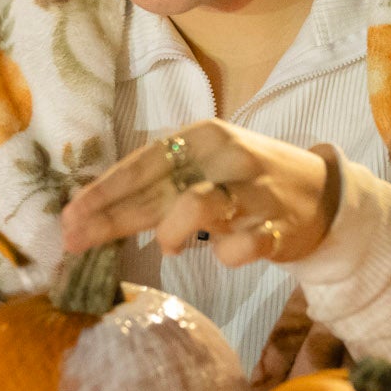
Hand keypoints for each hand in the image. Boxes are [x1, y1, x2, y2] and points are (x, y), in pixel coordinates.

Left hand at [60, 120, 334, 267]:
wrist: (322, 194)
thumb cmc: (246, 180)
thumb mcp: (205, 165)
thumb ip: (160, 182)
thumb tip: (95, 208)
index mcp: (204, 136)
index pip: (143, 162)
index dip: (103, 191)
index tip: (69, 215)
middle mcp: (228, 157)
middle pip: (157, 190)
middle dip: (110, 219)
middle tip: (74, 241)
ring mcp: (255, 192)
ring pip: (195, 208)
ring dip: (170, 233)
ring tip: (170, 244)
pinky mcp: (278, 228)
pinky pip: (238, 248)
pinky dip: (224, 255)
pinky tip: (226, 251)